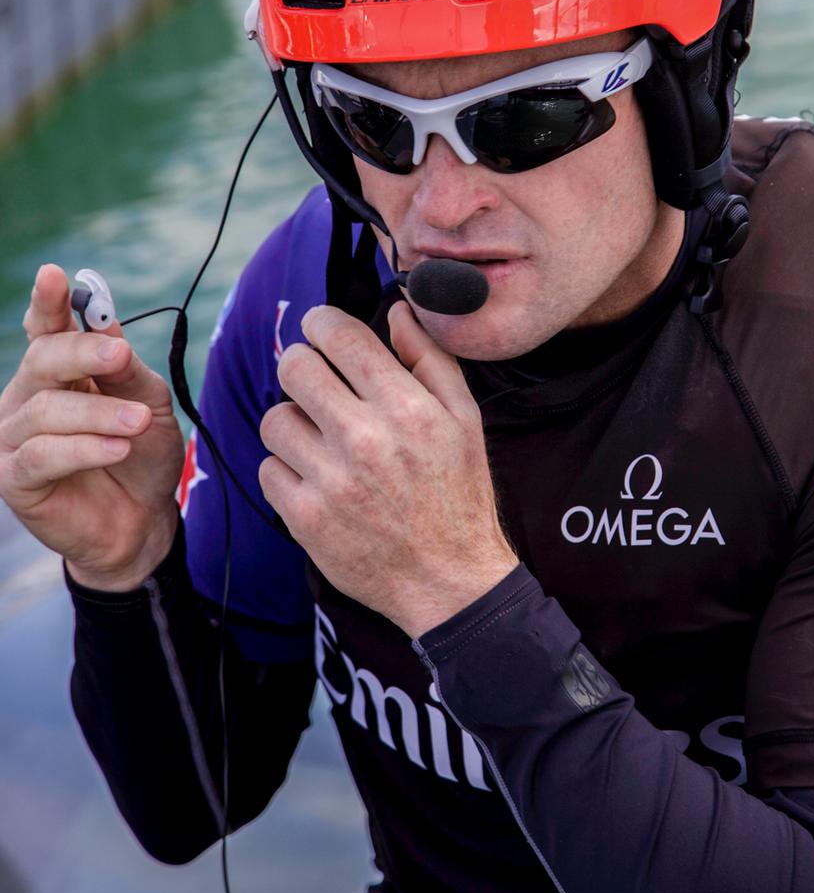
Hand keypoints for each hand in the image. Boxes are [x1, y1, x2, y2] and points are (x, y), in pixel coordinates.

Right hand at [0, 264, 182, 587]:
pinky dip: (84, 448)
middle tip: (120, 357)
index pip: (46, 328)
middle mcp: (28, 397)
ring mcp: (15, 437)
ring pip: (47, 410)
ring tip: (137, 423)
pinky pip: (43, 454)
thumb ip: (126, 369)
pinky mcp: (14, 478)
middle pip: (42, 359)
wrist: (142, 521)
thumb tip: (107, 327)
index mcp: (58, 371)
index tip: (55, 275)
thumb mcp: (148, 404)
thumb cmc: (141, 455)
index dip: (48, 301)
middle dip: (82, 353)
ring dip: (98, 414)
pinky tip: (117, 448)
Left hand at [258, 301, 517, 637]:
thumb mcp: (465, 420)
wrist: (450, 582)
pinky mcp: (305, 519)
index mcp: (407, 408)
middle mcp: (366, 439)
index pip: (340, 335)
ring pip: (274, 418)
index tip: (321, 330)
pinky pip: (269, 468)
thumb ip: (431, 359)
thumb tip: (398, 311)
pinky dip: (288, 470)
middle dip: (302, 365)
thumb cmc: (459, 496)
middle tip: (316, 381)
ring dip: (293, 422)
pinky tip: (317, 479)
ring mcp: (331, 481)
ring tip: (320, 438)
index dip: (322, 323)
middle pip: (294, 366)